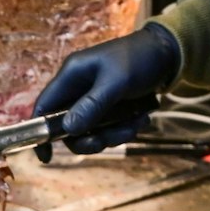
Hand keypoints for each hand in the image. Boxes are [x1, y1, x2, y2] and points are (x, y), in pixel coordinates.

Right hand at [32, 24, 178, 160]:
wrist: (168, 52)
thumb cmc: (138, 60)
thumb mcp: (116, 82)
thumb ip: (92, 105)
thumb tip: (68, 129)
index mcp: (71, 76)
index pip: (44, 106)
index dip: (40, 131)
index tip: (47, 158)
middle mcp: (78, 88)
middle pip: (70, 126)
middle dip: (91, 137)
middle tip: (109, 140)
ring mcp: (93, 98)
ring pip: (92, 130)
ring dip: (114, 133)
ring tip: (137, 123)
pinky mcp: (110, 105)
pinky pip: (109, 127)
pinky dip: (124, 127)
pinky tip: (141, 118)